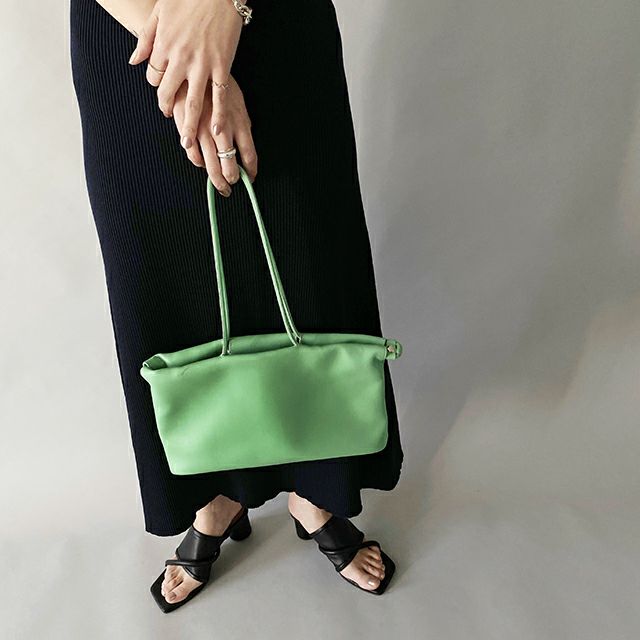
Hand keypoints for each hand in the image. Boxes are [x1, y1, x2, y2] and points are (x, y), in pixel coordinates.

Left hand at [128, 0, 243, 184]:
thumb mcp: (160, 13)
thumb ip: (146, 38)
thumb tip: (134, 60)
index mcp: (164, 45)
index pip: (153, 75)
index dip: (156, 86)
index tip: (162, 92)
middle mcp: (180, 59)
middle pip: (168, 92)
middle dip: (168, 109)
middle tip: (171, 120)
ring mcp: (202, 65)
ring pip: (193, 102)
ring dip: (189, 125)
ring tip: (187, 143)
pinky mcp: (221, 66)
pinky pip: (219, 96)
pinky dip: (218, 115)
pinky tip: (216, 131)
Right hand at [173, 75, 257, 194]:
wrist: (192, 67)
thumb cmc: (217, 85)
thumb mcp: (236, 102)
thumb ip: (241, 125)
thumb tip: (244, 147)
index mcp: (239, 122)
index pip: (249, 155)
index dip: (250, 171)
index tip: (250, 178)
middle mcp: (223, 129)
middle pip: (229, 166)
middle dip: (231, 179)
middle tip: (231, 187)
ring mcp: (204, 130)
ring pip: (211, 164)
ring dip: (215, 178)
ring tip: (219, 184)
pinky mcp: (187, 128)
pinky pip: (193, 154)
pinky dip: (197, 162)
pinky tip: (201, 163)